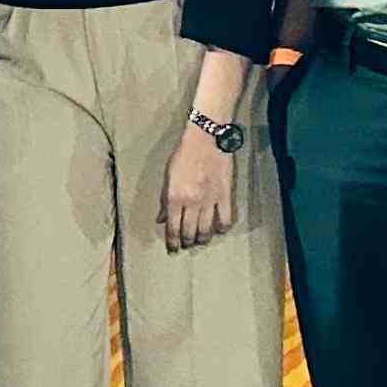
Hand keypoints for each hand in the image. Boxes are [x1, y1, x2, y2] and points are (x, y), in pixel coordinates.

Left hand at [158, 123, 239, 247]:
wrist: (206, 138)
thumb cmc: (184, 154)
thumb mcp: (168, 176)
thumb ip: (164, 200)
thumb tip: (161, 218)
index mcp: (175, 197)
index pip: (173, 227)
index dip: (172, 241)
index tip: (173, 248)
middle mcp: (192, 202)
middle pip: (189, 231)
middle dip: (186, 241)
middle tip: (186, 244)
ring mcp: (210, 200)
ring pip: (206, 229)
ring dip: (202, 238)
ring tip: (200, 240)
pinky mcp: (225, 195)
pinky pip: (225, 218)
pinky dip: (222, 227)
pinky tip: (218, 229)